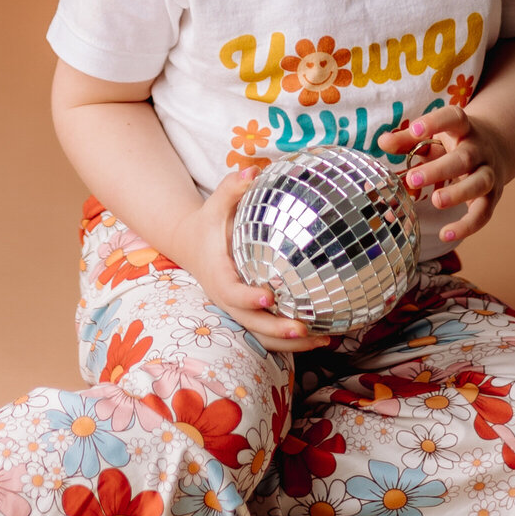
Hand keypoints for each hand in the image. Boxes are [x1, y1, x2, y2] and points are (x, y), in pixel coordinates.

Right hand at [172, 170, 331, 353]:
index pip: (231, 291)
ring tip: (323, 341)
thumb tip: (252, 172)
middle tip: (302, 328)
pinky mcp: (249, 315)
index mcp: (218, 274)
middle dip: (276, 330)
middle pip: (250, 323)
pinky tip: (322, 339)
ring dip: (290, 343)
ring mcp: (238, 310)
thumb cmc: (208, 224)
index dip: (248, 297)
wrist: (191, 245)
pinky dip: (292, 342)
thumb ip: (231, 188)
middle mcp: (226, 298)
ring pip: (262, 336)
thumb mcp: (215, 205)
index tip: (269, 297)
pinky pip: (269, 334)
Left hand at [381, 106, 504, 243]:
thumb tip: (382, 143)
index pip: (454, 118)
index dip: (436, 122)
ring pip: (479, 183)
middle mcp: (479, 149)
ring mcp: (489, 173)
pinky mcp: (492, 197)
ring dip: (458, 194)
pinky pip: (483, 213)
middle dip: (439, 170)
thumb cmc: (454, 142)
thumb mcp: (434, 136)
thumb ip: (408, 139)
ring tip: (435, 201)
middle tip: (413, 179)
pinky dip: (466, 226)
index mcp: (463, 128)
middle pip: (464, 158)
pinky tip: (445, 234)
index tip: (416, 130)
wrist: (496, 149)